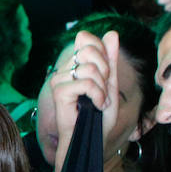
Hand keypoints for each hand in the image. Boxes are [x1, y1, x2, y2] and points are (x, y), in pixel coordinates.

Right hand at [48, 30, 119, 167]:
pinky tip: (96, 106)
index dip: (102, 53)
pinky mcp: (59, 91)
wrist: (90, 138)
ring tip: (99, 101)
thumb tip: (112, 32)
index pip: (86, 39)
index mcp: (75, 64)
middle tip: (103, 90)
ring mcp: (59, 79)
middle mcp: (64, 69)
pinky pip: (86, 83)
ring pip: (89, 68)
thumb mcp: (110, 83)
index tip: (105, 75)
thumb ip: (110, 59)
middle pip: (89, 50)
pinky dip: (98, 96)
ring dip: (102, 87)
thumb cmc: (98, 116)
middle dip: (104, 71)